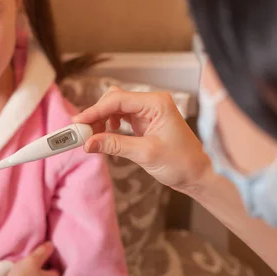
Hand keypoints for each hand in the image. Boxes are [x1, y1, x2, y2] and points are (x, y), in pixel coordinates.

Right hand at [72, 87, 210, 191]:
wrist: (199, 175)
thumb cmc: (181, 163)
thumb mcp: (145, 153)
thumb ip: (115, 145)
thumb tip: (89, 142)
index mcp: (156, 103)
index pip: (118, 100)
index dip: (95, 111)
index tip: (78, 123)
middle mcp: (152, 103)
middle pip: (114, 100)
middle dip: (96, 115)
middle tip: (81, 133)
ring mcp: (148, 112)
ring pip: (115, 109)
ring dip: (101, 121)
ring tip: (91, 137)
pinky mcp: (145, 123)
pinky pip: (121, 119)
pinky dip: (109, 126)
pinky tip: (104, 136)